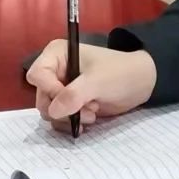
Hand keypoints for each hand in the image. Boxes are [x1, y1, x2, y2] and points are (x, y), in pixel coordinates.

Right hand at [27, 40, 156, 131]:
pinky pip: (59, 119)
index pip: (38, 75)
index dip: (50, 90)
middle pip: (42, 97)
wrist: (141, 83)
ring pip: (49, 112)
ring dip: (69, 117)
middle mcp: (54, 71)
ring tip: (92, 113)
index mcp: (57, 55)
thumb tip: (52, 111)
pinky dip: (71, 123)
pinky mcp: (69, 104)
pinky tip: (88, 121)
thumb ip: (74, 95)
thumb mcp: (97, 81)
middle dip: (63, 108)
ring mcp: (61, 89)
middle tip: (88, 110)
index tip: (71, 100)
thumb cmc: (120, 73)